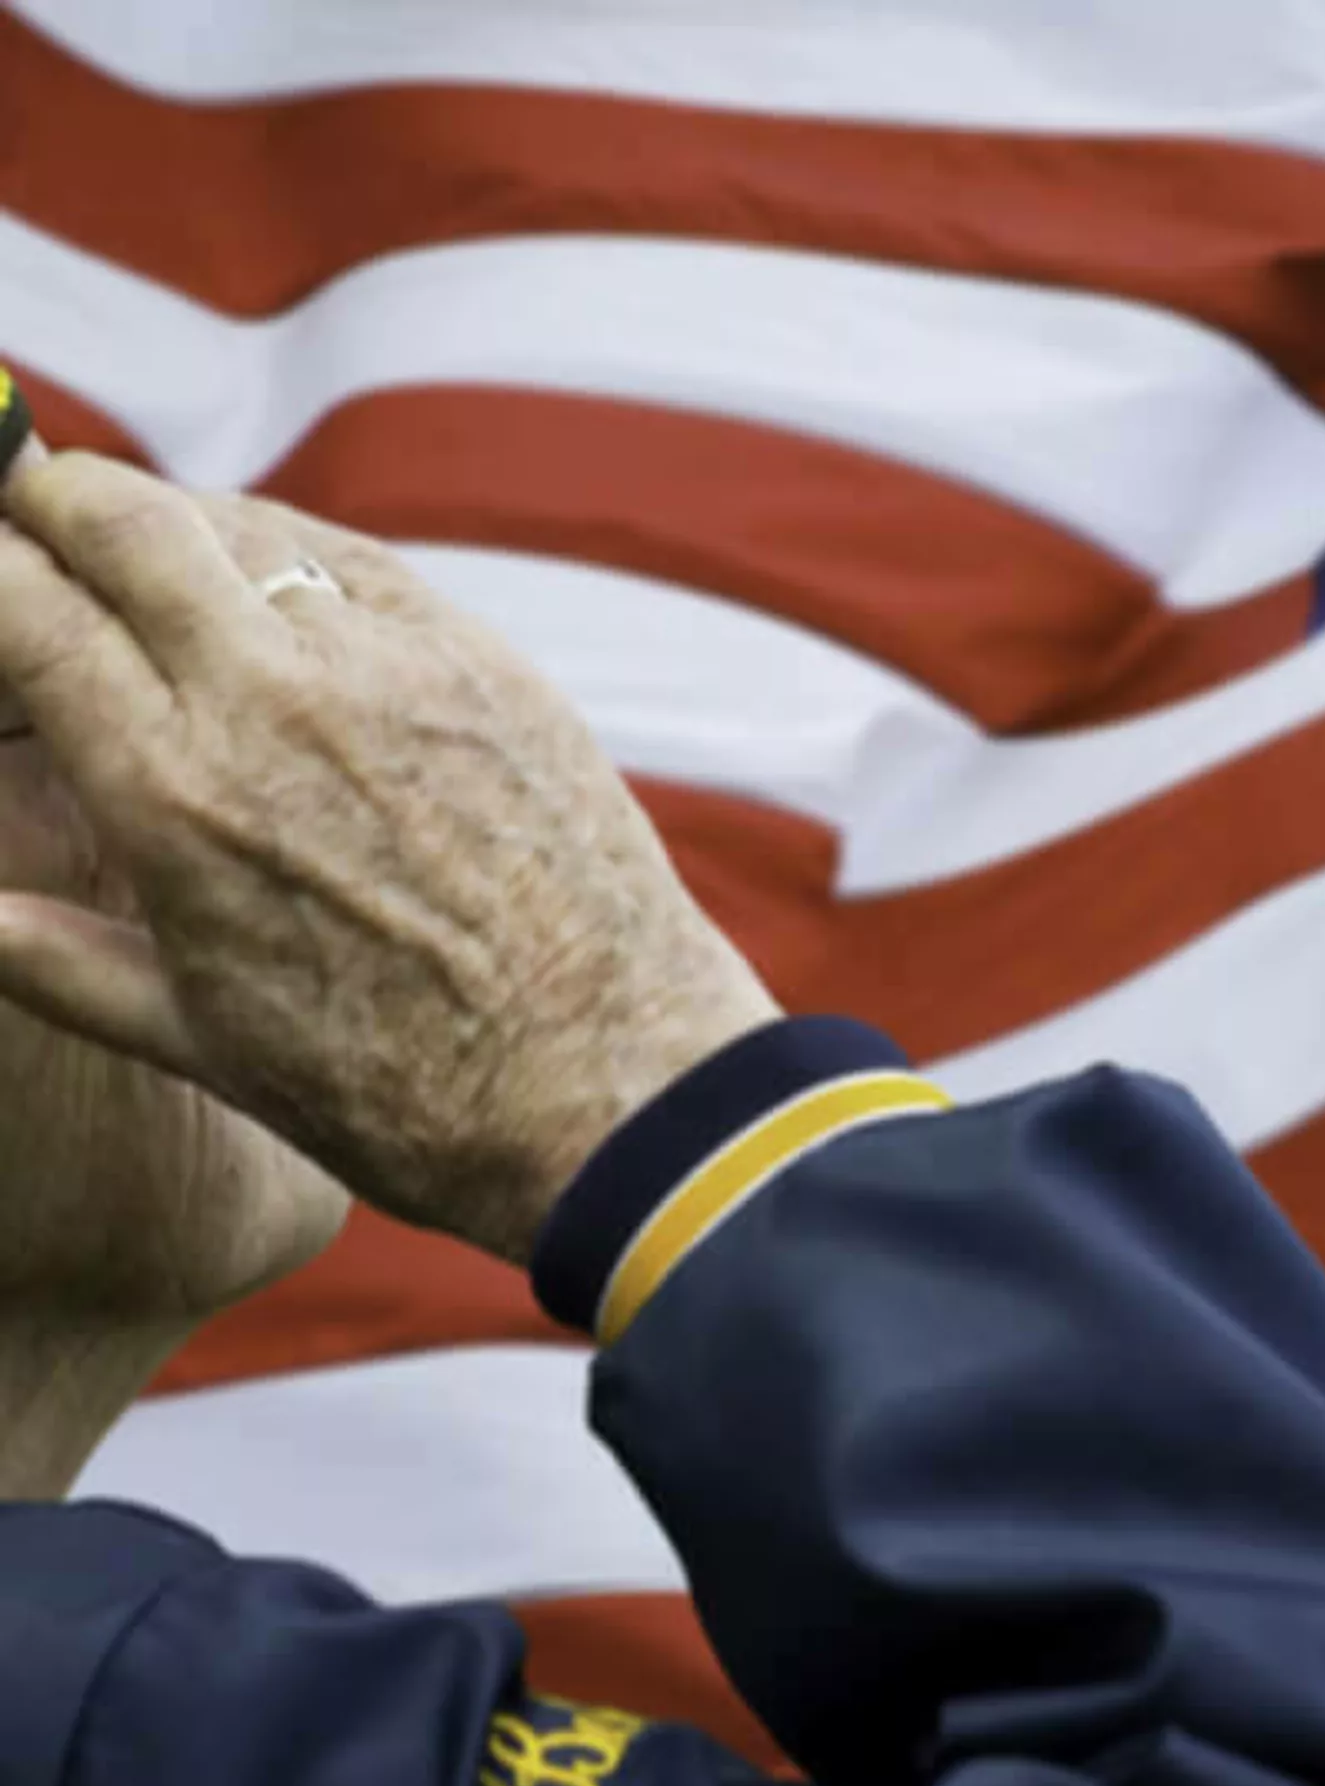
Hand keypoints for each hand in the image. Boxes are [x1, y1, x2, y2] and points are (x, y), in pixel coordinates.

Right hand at [0, 452, 779, 1263]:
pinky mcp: (490, 667)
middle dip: (54, 499)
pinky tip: (285, 597)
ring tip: (156, 564)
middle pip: (126, 519)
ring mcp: (396, 669)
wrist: (614, 1087)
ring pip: (251, 527)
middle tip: (32, 517)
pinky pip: (365, 568)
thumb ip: (66, 966)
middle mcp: (276, 701)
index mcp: (176, 795)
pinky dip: (300, 563)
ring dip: (182, 528)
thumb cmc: (409, 1094)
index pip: (25, 609)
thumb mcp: (209, 1046)